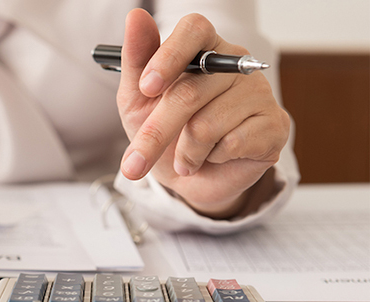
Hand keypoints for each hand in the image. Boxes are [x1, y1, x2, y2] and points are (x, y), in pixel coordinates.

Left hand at [116, 9, 288, 218]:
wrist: (191, 178)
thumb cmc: (164, 131)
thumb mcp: (138, 100)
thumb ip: (137, 60)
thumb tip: (135, 15)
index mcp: (203, 49)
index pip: (195, 30)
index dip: (169, 56)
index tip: (147, 87)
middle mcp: (235, 64)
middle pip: (190, 92)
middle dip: (156, 132)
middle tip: (134, 163)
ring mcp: (259, 92)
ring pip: (208, 125)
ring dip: (185, 151)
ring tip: (186, 157)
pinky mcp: (275, 124)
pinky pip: (233, 144)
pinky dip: (212, 159)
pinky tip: (215, 156)